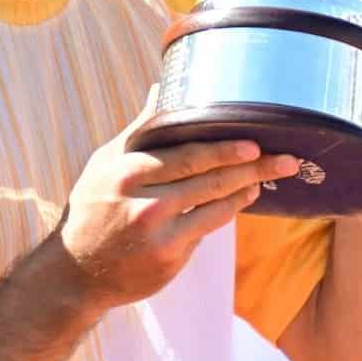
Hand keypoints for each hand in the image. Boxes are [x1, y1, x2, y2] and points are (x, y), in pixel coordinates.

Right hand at [59, 95, 302, 311]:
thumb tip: (162, 88)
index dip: (224, 150)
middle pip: (209, 181)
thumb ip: (140, 129)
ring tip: (270, 177)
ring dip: (246, 190)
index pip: (186, 157)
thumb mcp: (106, 163)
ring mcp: (159, 235)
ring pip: (214, 206)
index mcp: (129, 173)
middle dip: (252, 168)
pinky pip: (206, 230)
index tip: (254, 143)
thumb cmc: (92, 207)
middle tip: (286, 160)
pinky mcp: (168, 260)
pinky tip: (243, 199)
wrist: (75, 272)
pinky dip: (227, 213)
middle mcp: (145, 203)